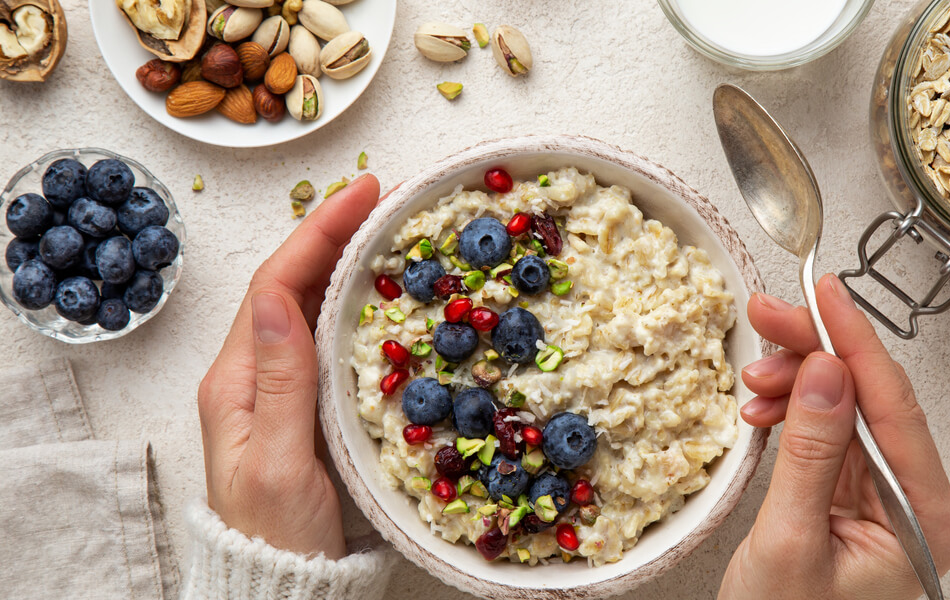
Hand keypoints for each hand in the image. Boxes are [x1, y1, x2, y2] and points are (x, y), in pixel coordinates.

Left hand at [197, 174, 380, 558]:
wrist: (281, 582)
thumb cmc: (279, 532)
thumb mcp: (280, 460)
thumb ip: (281, 382)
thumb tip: (277, 300)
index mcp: (239, 380)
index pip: (277, 285)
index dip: (319, 232)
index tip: (364, 192)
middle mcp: (254, 373)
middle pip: (291, 282)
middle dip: (334, 231)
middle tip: (386, 195)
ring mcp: (278, 386)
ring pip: (309, 303)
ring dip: (344, 258)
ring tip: (387, 224)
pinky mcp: (304, 402)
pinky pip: (326, 334)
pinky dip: (353, 299)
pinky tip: (382, 288)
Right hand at [719, 275, 949, 599]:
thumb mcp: (791, 541)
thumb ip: (812, 455)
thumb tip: (827, 372)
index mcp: (926, 519)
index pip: (896, 406)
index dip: (856, 342)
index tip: (825, 294)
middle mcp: (917, 502)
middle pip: (873, 397)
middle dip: (817, 351)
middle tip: (769, 314)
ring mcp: (887, 497)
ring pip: (847, 407)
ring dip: (797, 381)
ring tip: (753, 379)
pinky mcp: (855, 496)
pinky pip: (829, 433)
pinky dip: (793, 412)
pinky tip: (763, 407)